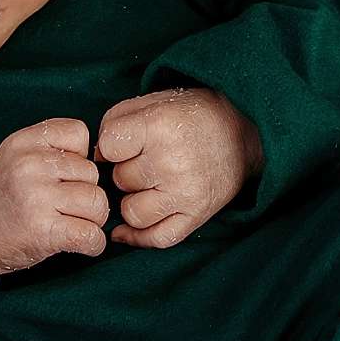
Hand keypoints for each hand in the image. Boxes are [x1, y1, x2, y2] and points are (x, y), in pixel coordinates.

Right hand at [0, 116, 109, 281]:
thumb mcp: (13, 159)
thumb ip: (49, 150)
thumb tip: (100, 157)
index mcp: (23, 142)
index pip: (78, 133)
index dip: (79, 157)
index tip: (63, 177)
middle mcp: (29, 165)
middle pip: (92, 174)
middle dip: (86, 194)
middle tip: (64, 210)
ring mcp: (36, 197)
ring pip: (97, 203)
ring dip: (92, 220)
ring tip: (70, 225)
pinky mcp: (42, 230)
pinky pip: (92, 235)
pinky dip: (93, 244)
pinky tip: (81, 244)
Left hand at [96, 88, 263, 248]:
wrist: (241, 131)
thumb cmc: (190, 115)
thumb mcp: (151, 102)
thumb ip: (114, 123)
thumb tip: (97, 158)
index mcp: (159, 126)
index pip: (108, 147)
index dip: (110, 146)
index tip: (124, 144)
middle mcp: (172, 162)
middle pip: (120, 180)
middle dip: (125, 170)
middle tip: (144, 161)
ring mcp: (185, 193)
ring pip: (132, 212)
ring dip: (133, 200)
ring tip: (147, 185)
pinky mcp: (196, 215)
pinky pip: (156, 238)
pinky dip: (138, 236)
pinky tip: (128, 228)